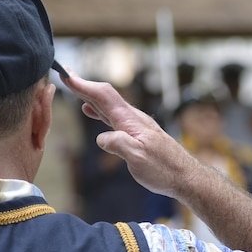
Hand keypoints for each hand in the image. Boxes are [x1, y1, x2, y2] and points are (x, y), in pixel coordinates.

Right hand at [60, 69, 199, 198]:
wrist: (185, 176)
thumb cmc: (164, 169)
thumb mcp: (138, 158)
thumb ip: (119, 144)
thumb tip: (101, 137)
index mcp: (131, 121)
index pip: (104, 96)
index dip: (84, 85)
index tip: (67, 76)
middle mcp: (133, 118)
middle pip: (105, 96)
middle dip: (84, 85)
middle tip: (65, 75)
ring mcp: (136, 125)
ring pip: (109, 105)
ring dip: (90, 96)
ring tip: (75, 89)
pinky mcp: (138, 134)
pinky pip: (114, 116)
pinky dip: (99, 110)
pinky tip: (92, 112)